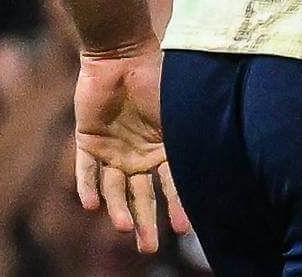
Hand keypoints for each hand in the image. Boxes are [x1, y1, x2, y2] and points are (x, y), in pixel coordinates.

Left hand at [73, 46, 189, 254]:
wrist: (122, 52)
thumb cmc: (158, 76)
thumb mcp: (178, 110)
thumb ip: (186, 136)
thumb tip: (215, 161)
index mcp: (165, 149)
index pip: (173, 185)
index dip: (178, 206)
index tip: (183, 230)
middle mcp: (139, 155)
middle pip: (142, 196)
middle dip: (146, 223)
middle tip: (148, 249)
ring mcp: (113, 150)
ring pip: (114, 189)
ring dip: (118, 209)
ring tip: (122, 227)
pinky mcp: (87, 142)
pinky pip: (86, 172)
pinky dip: (88, 188)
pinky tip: (92, 206)